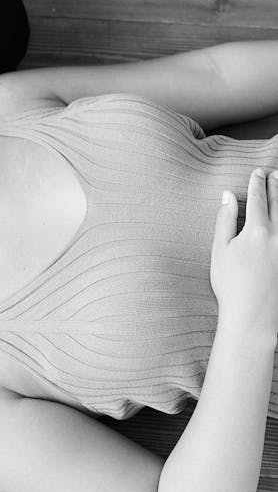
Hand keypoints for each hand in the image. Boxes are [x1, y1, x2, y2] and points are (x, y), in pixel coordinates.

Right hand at [211, 168, 277, 342]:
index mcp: (257, 231)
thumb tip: (227, 195)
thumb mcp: (220, 250)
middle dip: (276, 186)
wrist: (253, 319)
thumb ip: (225, 220)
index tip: (258, 172)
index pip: (258, 198)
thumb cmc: (231, 286)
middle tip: (275, 173)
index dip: (257, 182)